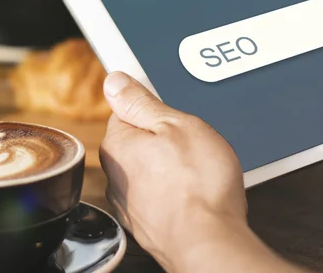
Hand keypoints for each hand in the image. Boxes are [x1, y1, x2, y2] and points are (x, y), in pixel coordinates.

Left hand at [100, 73, 303, 271]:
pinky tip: (195, 193)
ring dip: (170, 168)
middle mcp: (116, 175)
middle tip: (192, 144)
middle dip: (164, 140)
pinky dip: (175, 192)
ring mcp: (130, 203)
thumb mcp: (176, 124)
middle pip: (138, 142)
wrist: (208, 240)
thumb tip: (114, 81)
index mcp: (119, 144)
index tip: (172, 113)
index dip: (154, 108)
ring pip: (150, 171)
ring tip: (198, 172)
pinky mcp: (146, 224)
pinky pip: (159, 195)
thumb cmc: (198, 184)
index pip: (126, 111)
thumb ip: (141, 102)